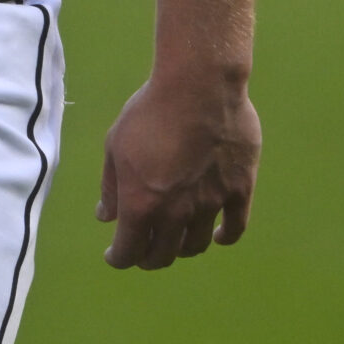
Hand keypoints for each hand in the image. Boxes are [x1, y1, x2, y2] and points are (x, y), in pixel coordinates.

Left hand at [95, 73, 259, 269]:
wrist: (199, 85)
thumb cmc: (150, 110)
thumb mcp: (116, 145)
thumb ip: (111, 186)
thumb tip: (105, 216)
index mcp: (141, 204)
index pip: (129, 251)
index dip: (119, 258)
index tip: (115, 255)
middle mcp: (176, 213)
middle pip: (162, 255)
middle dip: (147, 257)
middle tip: (142, 250)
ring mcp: (210, 204)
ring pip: (195, 246)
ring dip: (181, 249)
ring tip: (175, 240)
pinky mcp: (239, 191)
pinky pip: (234, 228)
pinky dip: (224, 238)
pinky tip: (216, 235)